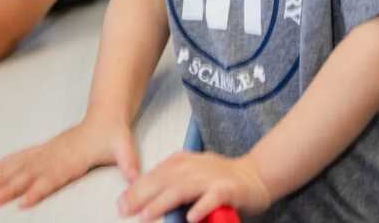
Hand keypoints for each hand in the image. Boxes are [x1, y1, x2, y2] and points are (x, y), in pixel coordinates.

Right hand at [0, 117, 138, 208]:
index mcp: (75, 157)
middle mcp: (60, 154)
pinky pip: (27, 156)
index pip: (55, 176)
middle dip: (13, 186)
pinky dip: (11, 162)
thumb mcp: (125, 147)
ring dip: (7, 177)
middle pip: (33, 173)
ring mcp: (52, 150)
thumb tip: (136, 178)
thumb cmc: (114, 134)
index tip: (24, 200)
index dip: (40, 188)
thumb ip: (129, 163)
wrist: (107, 114)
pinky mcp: (49, 148)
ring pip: (26, 165)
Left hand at [117, 150, 269, 221]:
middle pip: (166, 179)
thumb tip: (145, 198)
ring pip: (184, 188)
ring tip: (146, 216)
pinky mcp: (229, 190)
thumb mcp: (195, 174)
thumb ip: (175, 181)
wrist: (257, 175)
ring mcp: (213, 177)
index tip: (121, 201)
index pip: (158, 172)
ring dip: (163, 202)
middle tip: (124, 209)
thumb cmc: (222, 179)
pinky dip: (201, 207)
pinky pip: (213, 198)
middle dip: (143, 194)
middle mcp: (198, 166)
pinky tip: (190, 218)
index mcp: (188, 161)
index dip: (139, 186)